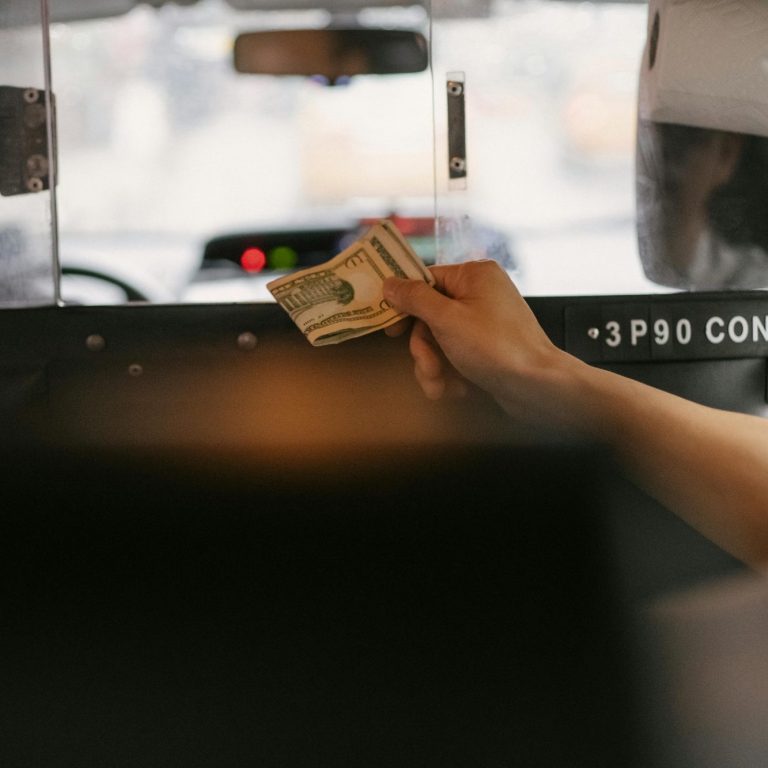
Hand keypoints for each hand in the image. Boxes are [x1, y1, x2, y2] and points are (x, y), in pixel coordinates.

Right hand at [383, 260, 573, 421]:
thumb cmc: (498, 348)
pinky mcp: (488, 347)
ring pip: (440, 340)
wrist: (537, 387)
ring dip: (434, 366)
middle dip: (424, 349)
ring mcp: (485, 322)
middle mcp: (481, 294)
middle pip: (430, 316)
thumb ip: (414, 298)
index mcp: (474, 275)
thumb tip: (390, 283)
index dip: (405, 305)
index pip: (426, 280)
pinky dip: (451, 373)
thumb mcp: (447, 319)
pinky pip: (456, 354)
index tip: (390, 328)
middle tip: (427, 367)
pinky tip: (457, 389)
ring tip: (441, 387)